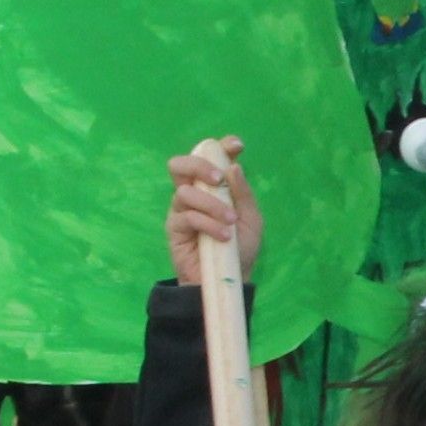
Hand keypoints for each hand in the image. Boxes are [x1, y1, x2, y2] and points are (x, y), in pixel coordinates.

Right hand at [165, 139, 262, 285]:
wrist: (229, 279)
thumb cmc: (240, 248)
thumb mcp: (251, 220)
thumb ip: (243, 195)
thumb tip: (234, 167)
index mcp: (214, 187)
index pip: (210, 159)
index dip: (220, 147)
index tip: (237, 145)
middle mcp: (194, 193)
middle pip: (180, 164)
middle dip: (199, 165)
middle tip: (218, 178)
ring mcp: (181, 209)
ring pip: (186, 192)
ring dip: (212, 205)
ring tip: (229, 222)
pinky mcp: (174, 228)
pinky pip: (187, 216)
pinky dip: (208, 224)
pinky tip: (223, 236)